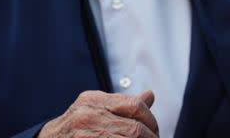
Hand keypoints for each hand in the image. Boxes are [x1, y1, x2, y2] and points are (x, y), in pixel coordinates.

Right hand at [39, 90, 158, 137]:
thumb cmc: (74, 130)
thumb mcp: (94, 110)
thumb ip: (122, 105)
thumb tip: (150, 95)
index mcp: (93, 99)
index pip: (135, 106)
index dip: (151, 121)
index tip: (154, 132)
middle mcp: (87, 115)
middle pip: (135, 129)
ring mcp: (84, 135)